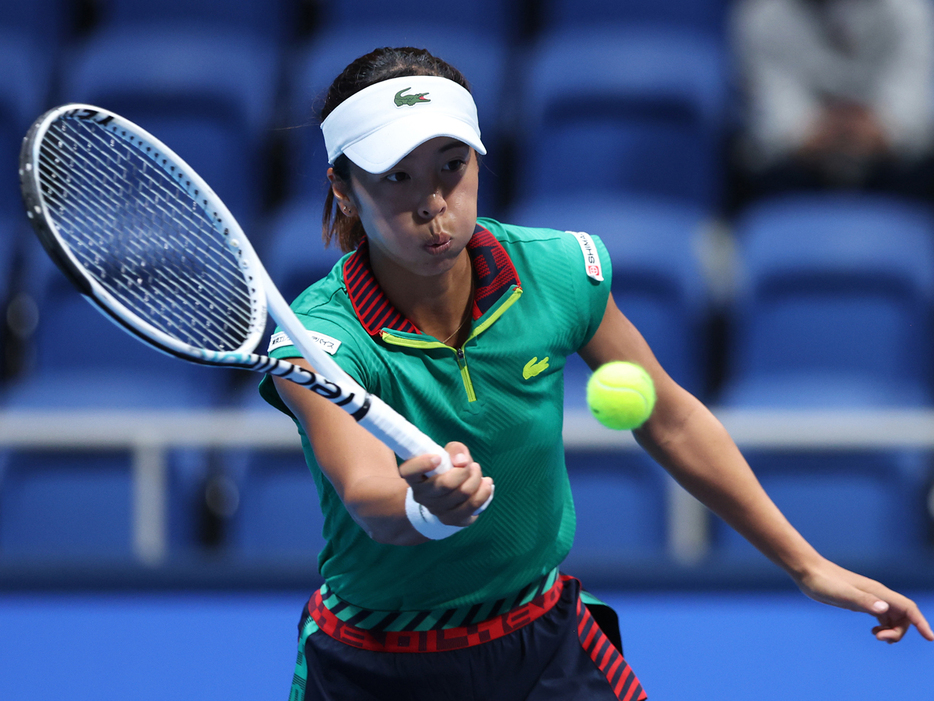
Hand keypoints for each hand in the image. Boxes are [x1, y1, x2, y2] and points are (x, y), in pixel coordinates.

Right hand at [398, 441, 493, 527]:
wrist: (446, 495)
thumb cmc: (445, 469)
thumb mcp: (447, 453)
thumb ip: (455, 450)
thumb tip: (462, 461)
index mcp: (414, 476)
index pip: (409, 471)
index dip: (422, 464)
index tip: (438, 457)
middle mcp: (421, 495)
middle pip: (445, 484)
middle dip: (465, 471)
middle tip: (471, 464)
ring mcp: (435, 510)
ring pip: (463, 495)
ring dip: (476, 480)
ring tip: (478, 472)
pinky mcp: (451, 520)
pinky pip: (472, 509)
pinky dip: (484, 494)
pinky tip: (485, 486)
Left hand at [794, 558, 933, 642]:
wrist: (808, 571)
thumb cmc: (823, 582)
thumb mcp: (841, 594)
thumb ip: (863, 601)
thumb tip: (884, 610)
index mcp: (877, 592)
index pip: (907, 608)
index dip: (920, 623)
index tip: (930, 638)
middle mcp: (877, 594)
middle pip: (903, 615)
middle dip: (899, 631)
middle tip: (880, 639)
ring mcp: (869, 597)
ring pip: (893, 616)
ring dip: (892, 630)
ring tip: (877, 638)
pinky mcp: (860, 600)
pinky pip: (882, 615)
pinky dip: (884, 626)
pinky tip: (874, 632)